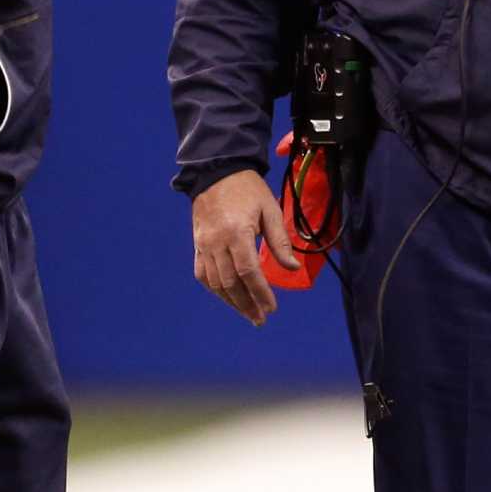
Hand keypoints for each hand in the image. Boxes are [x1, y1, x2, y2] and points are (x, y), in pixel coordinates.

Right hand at [191, 168, 296, 326]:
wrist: (216, 173)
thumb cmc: (248, 190)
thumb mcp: (270, 210)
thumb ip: (280, 241)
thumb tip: (292, 268)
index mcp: (236, 232)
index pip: (248, 271)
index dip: (261, 292)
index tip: (272, 307)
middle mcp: (216, 242)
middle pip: (231, 282)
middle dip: (247, 304)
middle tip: (261, 318)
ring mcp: (204, 245)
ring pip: (216, 283)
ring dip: (232, 302)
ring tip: (248, 314)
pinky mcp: (197, 246)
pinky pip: (203, 275)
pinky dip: (216, 290)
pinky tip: (229, 299)